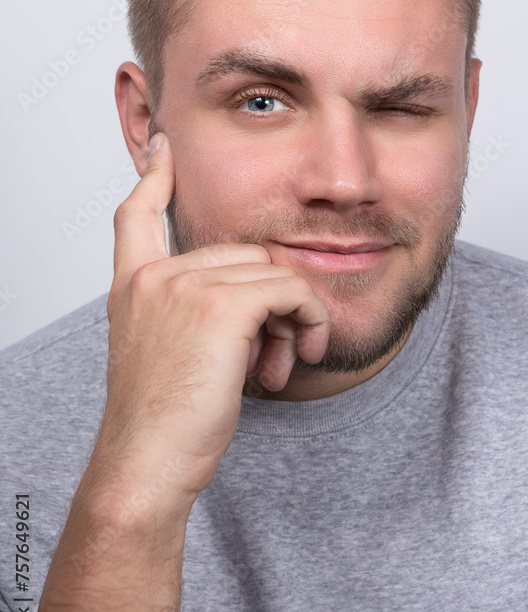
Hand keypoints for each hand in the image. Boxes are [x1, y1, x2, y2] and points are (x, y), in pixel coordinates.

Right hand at [101, 132, 330, 502]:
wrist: (148, 464)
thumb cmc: (162, 422)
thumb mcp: (167, 355)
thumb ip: (195, 314)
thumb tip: (264, 296)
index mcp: (133, 287)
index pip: (136, 215)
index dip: (154, 177)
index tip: (164, 147)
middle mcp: (155, 277)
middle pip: (242, 255)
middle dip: (271, 302)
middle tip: (276, 353)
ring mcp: (185, 286)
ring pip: (272, 273)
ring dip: (293, 318)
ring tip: (281, 365)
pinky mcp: (221, 306)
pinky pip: (291, 291)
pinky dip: (309, 320)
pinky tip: (300, 357)